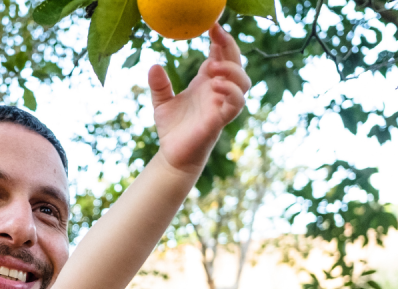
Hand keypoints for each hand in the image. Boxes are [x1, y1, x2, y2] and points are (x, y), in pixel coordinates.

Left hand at [149, 23, 250, 173]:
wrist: (172, 155)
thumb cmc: (172, 128)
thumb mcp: (161, 102)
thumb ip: (159, 84)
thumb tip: (154, 65)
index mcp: (206, 82)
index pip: (220, 55)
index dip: (220, 39)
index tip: (211, 24)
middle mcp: (218, 91)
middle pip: (236, 63)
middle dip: (230, 46)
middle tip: (216, 34)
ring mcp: (222, 105)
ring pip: (243, 82)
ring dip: (232, 70)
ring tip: (212, 67)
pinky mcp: (220, 121)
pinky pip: (236, 104)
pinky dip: (231, 92)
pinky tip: (215, 86)